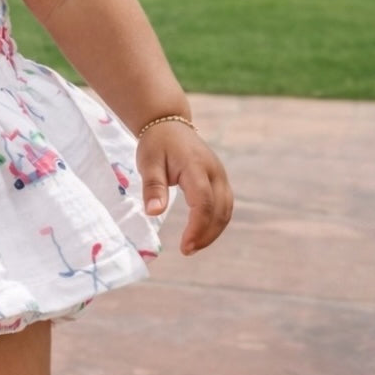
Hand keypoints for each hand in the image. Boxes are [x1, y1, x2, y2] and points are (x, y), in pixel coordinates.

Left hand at [137, 124, 232, 255]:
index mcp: (196, 167)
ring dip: (213, 231)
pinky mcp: (220, 180)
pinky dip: (216, 222)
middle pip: (220, 210)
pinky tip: (201, 233)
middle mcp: (215, 172)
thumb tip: (153, 213)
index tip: (185, 246)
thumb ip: (153, 187)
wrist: (169, 124)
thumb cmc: (156, 144)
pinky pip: (224, 205)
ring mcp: (221, 176)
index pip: (203, 202)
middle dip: (206, 234)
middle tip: (187, 250)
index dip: (197, 227)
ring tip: (193, 246)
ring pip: (226, 210)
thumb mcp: (148, 163)